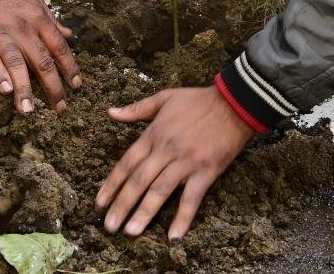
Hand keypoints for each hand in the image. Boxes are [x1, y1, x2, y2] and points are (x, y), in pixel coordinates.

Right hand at [0, 0, 80, 113]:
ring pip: (17, 64)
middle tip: (61, 108)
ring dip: (24, 89)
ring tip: (29, 111)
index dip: (70, 68)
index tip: (76, 86)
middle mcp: (23, 28)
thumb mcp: (33, 0)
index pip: (59, 48)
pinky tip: (5, 90)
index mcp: (38, 18)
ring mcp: (0, 34)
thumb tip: (69, 35)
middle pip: (42, 61)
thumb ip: (51, 19)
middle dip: (53, 87)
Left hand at [96, 87, 253, 238]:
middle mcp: (166, 150)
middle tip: (110, 226)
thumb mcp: (165, 98)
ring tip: (131, 232)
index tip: (99, 203)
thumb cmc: (199, 101)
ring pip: (160, 191)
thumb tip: (111, 112)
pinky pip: (192, 197)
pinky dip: (183, 217)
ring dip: (144, 212)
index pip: (127, 163)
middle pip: (139, 181)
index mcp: (154, 134)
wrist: (234, 103)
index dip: (112, 184)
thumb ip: (137, 109)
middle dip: (122, 205)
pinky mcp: (206, 171)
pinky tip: (174, 235)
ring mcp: (186, 162)